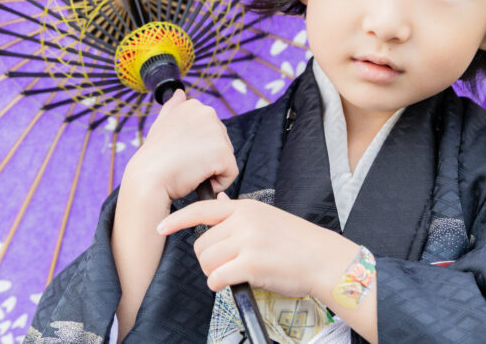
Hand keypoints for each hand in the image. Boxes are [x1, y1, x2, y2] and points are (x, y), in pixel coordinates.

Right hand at [123, 89, 237, 202]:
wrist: (149, 178)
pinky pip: (230, 174)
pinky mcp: (223, 153)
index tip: (179, 152)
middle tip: (184, 163)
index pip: (210, 131)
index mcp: (194, 106)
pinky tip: (198, 180)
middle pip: (221, 143)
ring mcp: (217, 132)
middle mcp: (208, 113)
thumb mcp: (161, 125)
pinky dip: (218, 184)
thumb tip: (180, 92)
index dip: (197, 147)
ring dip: (211, 170)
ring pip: (226, 158)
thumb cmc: (154, 156)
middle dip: (206, 158)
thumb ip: (173, 108)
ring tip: (189, 170)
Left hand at [157, 195, 359, 297]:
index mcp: (246, 208)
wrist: (323, 258)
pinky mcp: (251, 264)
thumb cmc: (297, 243)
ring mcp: (247, 241)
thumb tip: (216, 201)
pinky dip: (220, 284)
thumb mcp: (267, 218)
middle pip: (202, 244)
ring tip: (235, 273)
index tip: (162, 227)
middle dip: (209, 260)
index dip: (178, 220)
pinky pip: (217, 278)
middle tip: (228, 265)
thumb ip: (241, 215)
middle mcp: (244, 221)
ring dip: (215, 273)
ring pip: (207, 262)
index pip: (203, 209)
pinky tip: (235, 282)